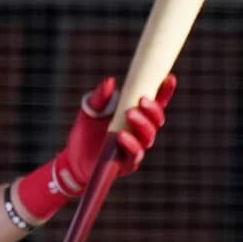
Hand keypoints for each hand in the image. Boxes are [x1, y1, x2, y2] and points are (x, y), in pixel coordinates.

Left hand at [53, 74, 175, 194]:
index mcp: (136, 116)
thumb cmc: (86, 132)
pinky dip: (130, 144)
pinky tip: (121, 135)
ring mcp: (136, 148)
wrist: (73, 159)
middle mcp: (140, 132)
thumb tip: (110, 81)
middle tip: (142, 99)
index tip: (169, 78)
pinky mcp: (127, 164)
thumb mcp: (90, 110)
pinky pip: (134, 154)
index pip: (156, 103)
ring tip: (130, 113)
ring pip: (148, 137)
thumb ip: (100, 97)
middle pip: (156, 120)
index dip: (165, 92)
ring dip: (142, 124)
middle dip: (152, 109)